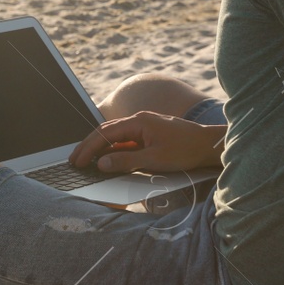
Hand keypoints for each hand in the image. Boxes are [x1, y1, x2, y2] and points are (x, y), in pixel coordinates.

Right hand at [69, 111, 222, 173]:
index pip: (105, 134)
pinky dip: (113, 150)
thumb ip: (126, 161)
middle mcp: (138, 120)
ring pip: (114, 136)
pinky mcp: (149, 135)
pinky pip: (125, 141)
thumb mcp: (154, 159)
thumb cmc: (186, 149)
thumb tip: (102, 163)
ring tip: (85, 161)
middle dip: (88, 146)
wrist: (209, 145)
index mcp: (138, 121)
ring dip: (99, 148)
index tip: (78, 162)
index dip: (89, 148)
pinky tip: (107, 160)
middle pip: (105, 132)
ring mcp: (144, 127)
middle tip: (74, 160)